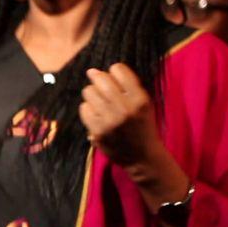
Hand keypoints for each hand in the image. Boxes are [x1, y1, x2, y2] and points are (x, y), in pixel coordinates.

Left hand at [79, 63, 190, 226]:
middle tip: (102, 90)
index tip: (115, 81)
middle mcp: (125, 108)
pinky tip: (96, 115)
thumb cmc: (142, 126)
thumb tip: (93, 71)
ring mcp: (110, 120)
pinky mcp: (98, 131)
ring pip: (89, 92)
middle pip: (100, 79)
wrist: (143, 157)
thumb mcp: (143, 104)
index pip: (117, 69)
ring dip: (92, 95)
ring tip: (100, 104)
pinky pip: (84, 108)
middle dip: (98, 80)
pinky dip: (88, 110)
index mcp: (140, 98)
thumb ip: (125, 86)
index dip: (114, 72)